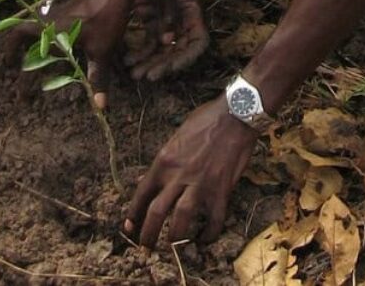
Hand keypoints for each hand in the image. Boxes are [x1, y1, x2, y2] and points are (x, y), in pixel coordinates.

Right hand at [5, 0, 129, 108]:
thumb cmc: (106, 17)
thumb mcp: (102, 50)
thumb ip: (98, 76)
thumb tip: (99, 106)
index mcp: (49, 28)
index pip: (18, 36)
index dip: (10, 50)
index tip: (9, 65)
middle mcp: (50, 17)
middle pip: (26, 30)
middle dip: (21, 48)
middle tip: (19, 63)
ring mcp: (63, 9)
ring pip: (40, 25)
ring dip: (37, 40)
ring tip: (39, 56)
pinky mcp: (75, 5)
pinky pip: (55, 21)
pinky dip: (52, 33)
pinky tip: (65, 41)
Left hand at [124, 0, 207, 80]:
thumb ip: (169, 14)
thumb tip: (167, 41)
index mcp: (194, 12)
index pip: (198, 43)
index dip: (187, 58)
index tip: (170, 69)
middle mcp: (185, 21)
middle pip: (179, 51)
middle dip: (163, 65)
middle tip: (146, 76)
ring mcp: (169, 23)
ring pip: (163, 50)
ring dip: (150, 63)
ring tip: (133, 73)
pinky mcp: (154, 23)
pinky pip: (149, 43)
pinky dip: (140, 53)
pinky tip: (127, 60)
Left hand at [125, 95, 257, 245]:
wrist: (235, 116)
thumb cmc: (206, 119)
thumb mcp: (177, 136)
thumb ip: (167, 159)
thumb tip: (155, 176)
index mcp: (163, 161)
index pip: (141, 193)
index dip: (133, 214)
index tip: (129, 228)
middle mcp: (178, 175)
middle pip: (156, 212)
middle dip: (148, 234)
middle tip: (146, 248)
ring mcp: (200, 184)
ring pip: (181, 219)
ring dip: (175, 237)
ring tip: (173, 247)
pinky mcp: (221, 190)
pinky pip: (214, 219)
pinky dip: (210, 233)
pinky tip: (206, 239)